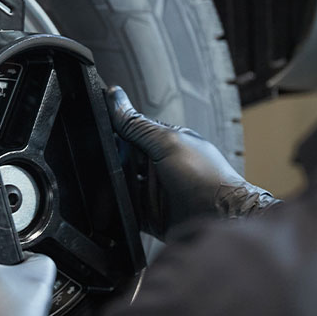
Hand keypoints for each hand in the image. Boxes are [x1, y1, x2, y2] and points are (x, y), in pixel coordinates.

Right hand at [109, 87, 278, 235]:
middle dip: (110, 159)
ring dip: (111, 183)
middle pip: (120, 158)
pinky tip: (112, 203)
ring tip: (109, 183)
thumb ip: (138, 125)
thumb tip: (114, 96)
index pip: (130, 131)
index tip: (94, 128)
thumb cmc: (206, 178)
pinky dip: (115, 207)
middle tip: (102, 160)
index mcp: (165, 142)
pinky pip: (123, 208)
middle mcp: (158, 165)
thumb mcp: (168, 143)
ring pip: (119, 183)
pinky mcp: (148, 214)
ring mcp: (152, 190)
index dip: (113, 129)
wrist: (222, 219)